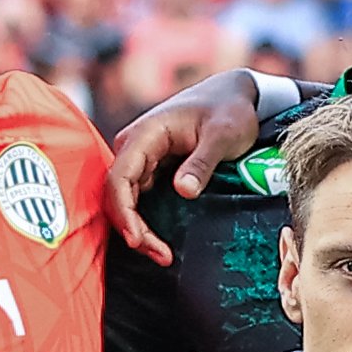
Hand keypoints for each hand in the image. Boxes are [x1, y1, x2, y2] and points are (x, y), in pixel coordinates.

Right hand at [104, 72, 274, 265]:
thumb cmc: (229, 110)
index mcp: (145, 134)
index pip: (119, 178)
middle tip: (161, 256)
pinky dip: (146, 221)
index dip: (124, 212)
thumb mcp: (222, 135)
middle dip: (133, 229)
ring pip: (127, 199)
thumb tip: (184, 191)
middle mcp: (135, 147)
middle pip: (118, 194)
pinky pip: (139, 198)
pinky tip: (161, 242)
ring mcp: (141, 158)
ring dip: (139, 229)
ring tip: (163, 255)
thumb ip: (202, 162)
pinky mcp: (152, 169)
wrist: (233, 95)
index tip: (139, 240)